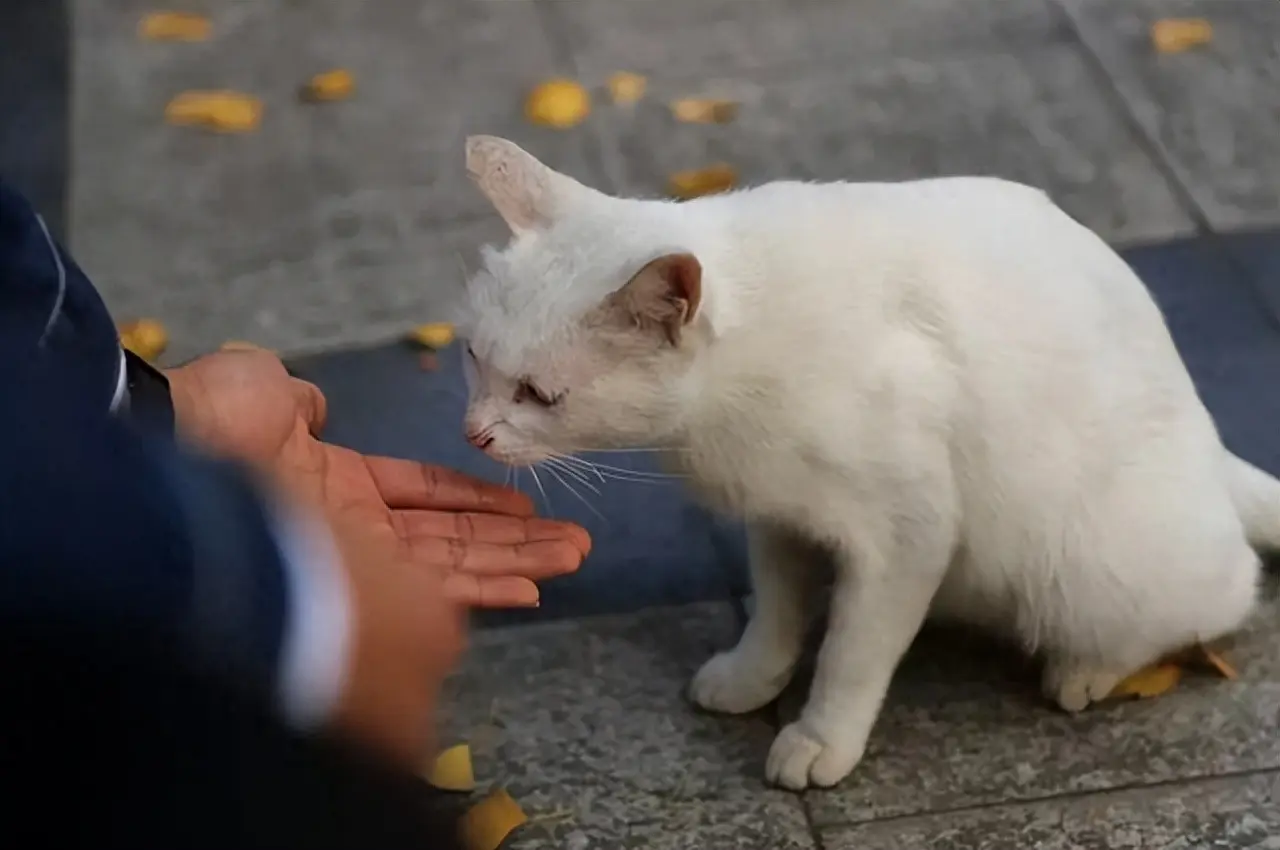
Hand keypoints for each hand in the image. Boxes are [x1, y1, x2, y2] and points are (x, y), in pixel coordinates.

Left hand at [166, 345, 589, 606]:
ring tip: (572, 561)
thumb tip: (314, 407)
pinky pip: (435, 587)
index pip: (425, 495)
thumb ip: (299, 400)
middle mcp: (357, 529)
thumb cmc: (217, 415)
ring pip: (455, 565)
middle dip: (515, 540)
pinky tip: (529, 590)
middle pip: (453, 537)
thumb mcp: (264, 386)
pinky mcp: (361, 580)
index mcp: (341, 482)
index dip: (476, 500)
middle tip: (575, 544)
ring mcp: (361, 558)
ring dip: (516, 562)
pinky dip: (484, 589)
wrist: (173, 450)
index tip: (526, 506)